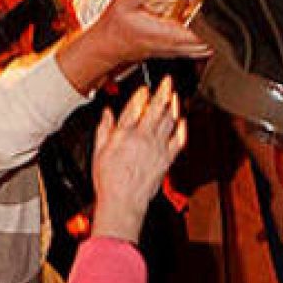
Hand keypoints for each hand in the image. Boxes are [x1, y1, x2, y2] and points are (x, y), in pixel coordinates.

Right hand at [56, 0, 209, 91]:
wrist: (104, 48)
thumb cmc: (113, 29)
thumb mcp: (123, 3)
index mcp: (165, 33)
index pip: (199, 35)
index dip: (214, 25)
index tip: (219, 11)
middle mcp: (171, 45)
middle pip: (207, 45)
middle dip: (218, 32)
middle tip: (221, 14)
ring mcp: (171, 51)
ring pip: (202, 51)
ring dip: (212, 38)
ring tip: (214, 22)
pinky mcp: (168, 53)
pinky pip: (193, 52)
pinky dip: (203, 44)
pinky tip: (203, 33)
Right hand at [90, 77, 186, 241]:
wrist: (124, 201)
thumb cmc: (109, 181)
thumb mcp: (98, 151)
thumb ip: (104, 129)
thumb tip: (107, 114)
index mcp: (124, 134)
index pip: (134, 107)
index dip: (142, 94)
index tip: (145, 88)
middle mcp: (142, 137)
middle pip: (156, 109)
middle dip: (163, 92)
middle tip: (168, 81)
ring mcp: (157, 148)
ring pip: (169, 120)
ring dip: (173, 106)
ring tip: (175, 95)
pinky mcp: (167, 159)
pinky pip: (179, 140)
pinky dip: (182, 128)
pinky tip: (183, 121)